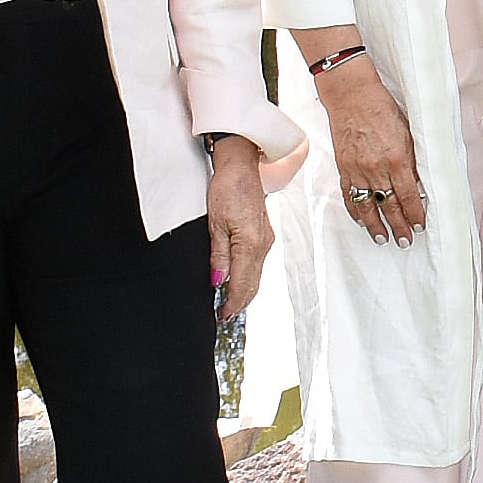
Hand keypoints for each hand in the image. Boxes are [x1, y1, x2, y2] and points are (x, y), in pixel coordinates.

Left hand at [205, 140, 274, 317]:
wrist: (242, 167)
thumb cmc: (227, 188)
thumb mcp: (215, 223)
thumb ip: (218, 255)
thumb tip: (218, 280)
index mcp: (250, 243)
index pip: (242, 282)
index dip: (232, 302)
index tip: (223, 315)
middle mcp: (263, 244)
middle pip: (254, 283)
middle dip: (240, 302)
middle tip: (226, 316)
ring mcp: (267, 239)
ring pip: (258, 275)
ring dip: (245, 291)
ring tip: (231, 304)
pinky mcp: (265, 235)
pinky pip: (259, 263)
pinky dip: (250, 277)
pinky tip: (240, 281)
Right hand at [317, 57, 427, 244]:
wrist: (352, 95)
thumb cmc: (383, 108)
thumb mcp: (407, 132)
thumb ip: (412, 159)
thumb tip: (417, 183)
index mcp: (396, 159)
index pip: (408, 196)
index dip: (415, 213)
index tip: (420, 226)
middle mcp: (376, 168)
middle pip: (388, 205)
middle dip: (398, 226)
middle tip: (405, 241)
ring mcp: (357, 169)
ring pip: (367, 205)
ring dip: (375, 225)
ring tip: (382, 239)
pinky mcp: (343, 167)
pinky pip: (349, 195)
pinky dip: (355, 210)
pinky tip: (361, 220)